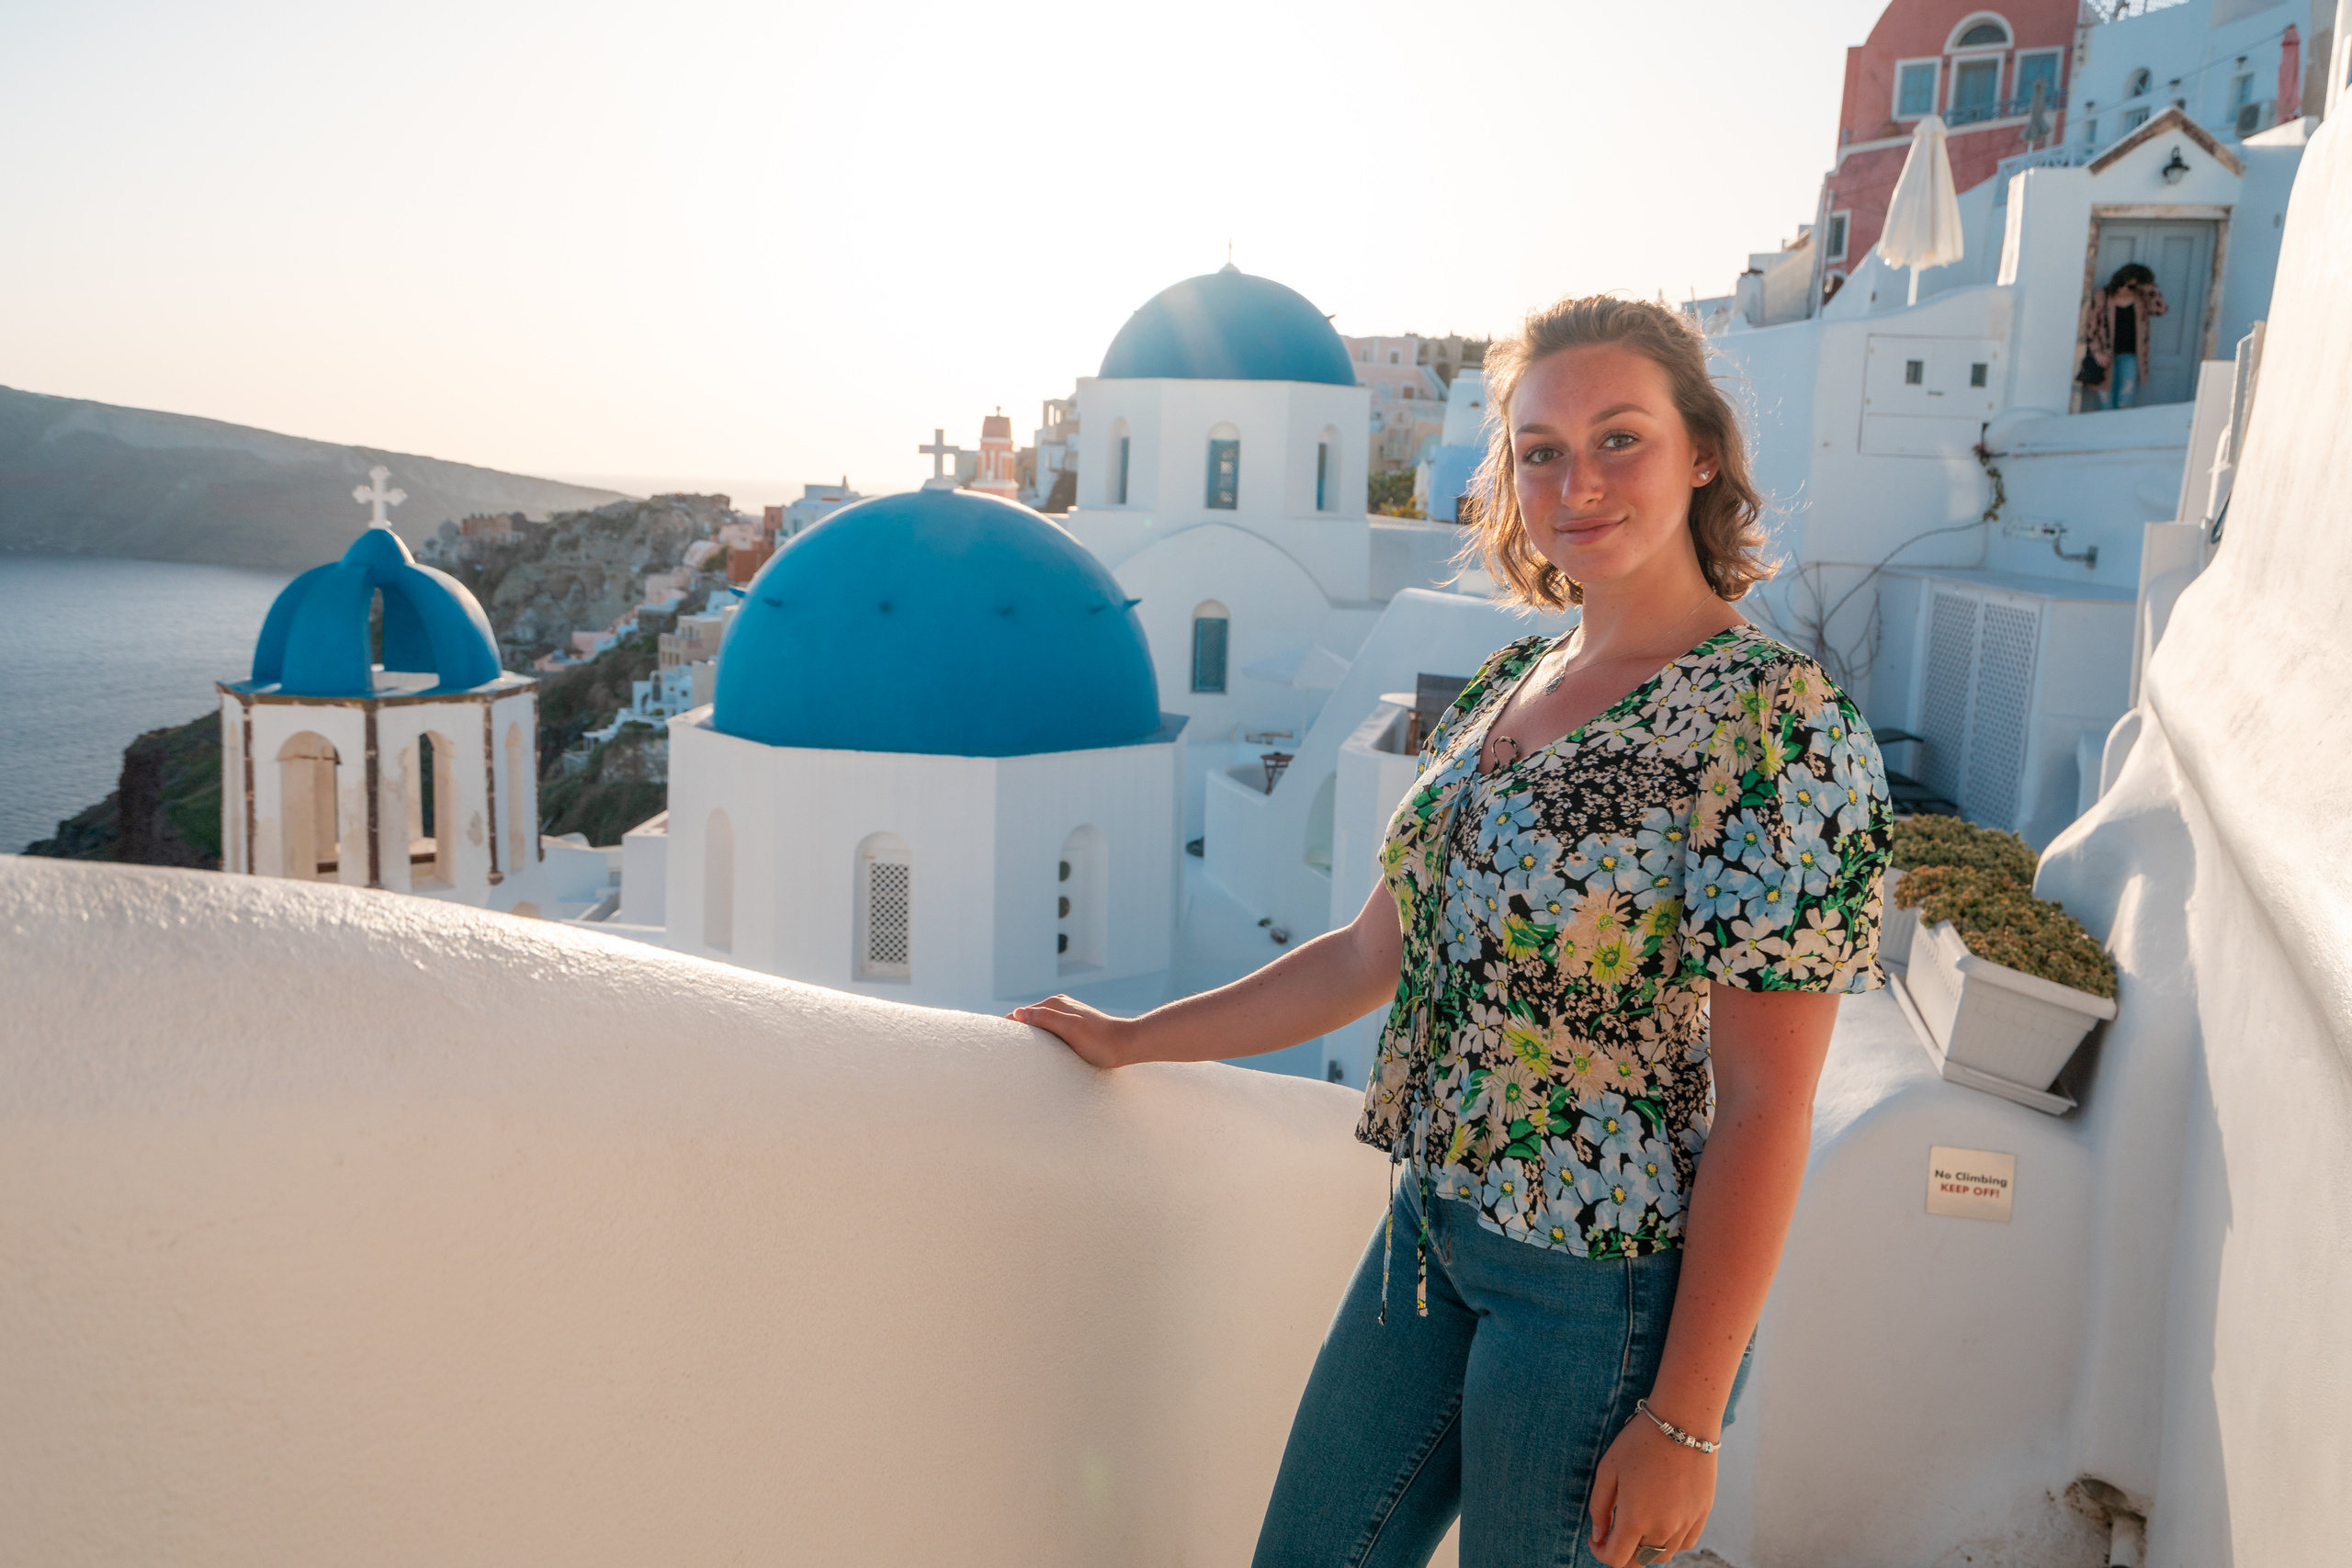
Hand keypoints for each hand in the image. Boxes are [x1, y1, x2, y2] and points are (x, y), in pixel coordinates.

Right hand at [1008, 994, 1137, 1068]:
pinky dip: (1040, 1039)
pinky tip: (1040, 1052)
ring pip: (1038, 1025)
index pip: (1020, 1015)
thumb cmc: (1100, 1041)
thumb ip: (1046, 1018)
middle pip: (1027, 1019)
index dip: (1008, 1029)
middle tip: (1002, 1054)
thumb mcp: (1071, 1029)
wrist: (1127, 1044)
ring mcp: (1065, 1015)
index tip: (997, 1046)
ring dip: (1028, 1037)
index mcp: (1054, 1004)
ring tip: (1017, 1055)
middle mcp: (1058, 1006)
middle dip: (1015, 1033)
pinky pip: (1049, 1031)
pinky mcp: (1072, 1026)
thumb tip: (1018, 1013)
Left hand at [1587, 1412, 1716, 1566]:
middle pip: (1639, 1561)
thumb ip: (1599, 1507)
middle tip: (1612, 1535)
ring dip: (1644, 1550)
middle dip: (1621, 1554)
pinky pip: (1684, 1544)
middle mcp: (1663, 1529)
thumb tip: (1598, 1534)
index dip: (1600, 1553)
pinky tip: (1660, 1524)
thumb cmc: (1641, 1441)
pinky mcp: (1701, 1515)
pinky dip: (1669, 1543)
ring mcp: (1685, 1524)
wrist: (1683, 1422)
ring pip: (1661, 1556)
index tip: (1595, 1539)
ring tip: (1636, 1528)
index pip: (1615, 1559)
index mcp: (1635, 1519)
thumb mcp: (1608, 1469)